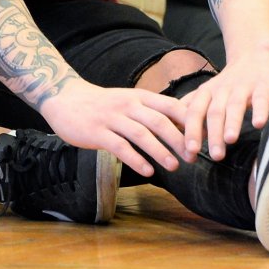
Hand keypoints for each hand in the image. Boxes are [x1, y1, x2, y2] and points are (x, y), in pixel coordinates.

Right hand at [37, 78, 189, 178]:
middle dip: (179, 140)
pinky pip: (119, 146)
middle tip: (193, 157)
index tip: (204, 139)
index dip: (190, 122)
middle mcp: (127, 105)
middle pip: (159, 121)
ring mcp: (111, 118)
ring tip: (175, 167)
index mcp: (139, 97)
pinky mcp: (97, 132)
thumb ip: (151, 112)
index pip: (171, 106)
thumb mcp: (129, 101)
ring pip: (141, 134)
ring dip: (160, 150)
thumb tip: (184, 128)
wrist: (64, 98)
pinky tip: (147, 171)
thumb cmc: (102, 104)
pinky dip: (135, 159)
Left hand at [178, 55, 268, 162]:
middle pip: (214, 112)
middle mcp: (222, 90)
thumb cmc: (228, 83)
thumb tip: (171, 128)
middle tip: (214, 156)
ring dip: (232, 123)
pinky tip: (259, 124)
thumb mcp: (207, 93)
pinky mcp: (263, 87)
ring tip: (230, 140)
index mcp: (206, 93)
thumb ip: (191, 108)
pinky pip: (261, 99)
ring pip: (235, 106)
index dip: (191, 131)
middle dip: (213, 134)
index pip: (194, 112)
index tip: (190, 152)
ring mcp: (243, 88)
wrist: (254, 58)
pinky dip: (260, 111)